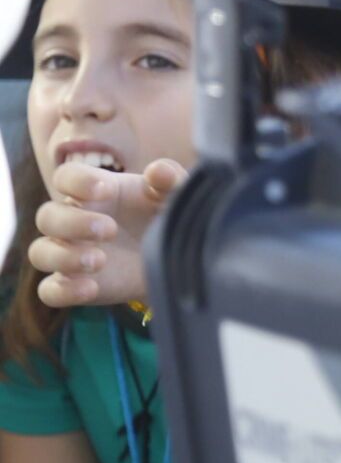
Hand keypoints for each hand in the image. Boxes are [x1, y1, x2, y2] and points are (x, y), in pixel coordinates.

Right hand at [28, 159, 186, 308]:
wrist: (179, 260)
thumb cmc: (170, 217)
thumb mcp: (177, 196)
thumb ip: (171, 179)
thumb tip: (158, 171)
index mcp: (97, 191)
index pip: (66, 176)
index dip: (77, 181)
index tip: (106, 191)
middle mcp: (76, 220)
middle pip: (47, 216)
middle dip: (72, 222)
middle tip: (110, 230)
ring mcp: (71, 254)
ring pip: (40, 252)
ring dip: (62, 256)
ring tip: (100, 261)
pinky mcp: (74, 285)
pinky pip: (49, 290)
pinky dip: (63, 291)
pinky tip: (91, 288)